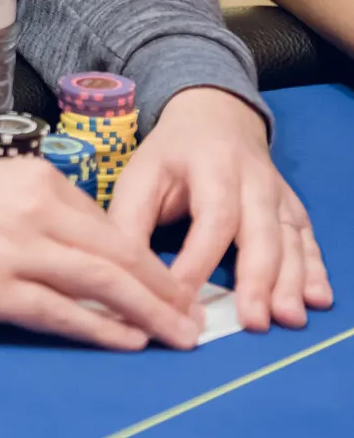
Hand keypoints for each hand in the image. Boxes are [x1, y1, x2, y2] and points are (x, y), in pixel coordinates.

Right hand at [0, 148, 202, 350]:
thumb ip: (42, 214)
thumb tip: (85, 253)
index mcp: (40, 182)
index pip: (113, 227)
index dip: (153, 263)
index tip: (177, 288)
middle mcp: (37, 212)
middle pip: (122, 256)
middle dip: (167, 292)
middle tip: (197, 321)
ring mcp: (16, 251)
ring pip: (103, 284)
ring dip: (151, 314)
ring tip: (180, 337)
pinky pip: (61, 313)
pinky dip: (102, 329)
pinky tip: (130, 341)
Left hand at [108, 86, 332, 330]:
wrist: (214, 115)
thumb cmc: (171, 155)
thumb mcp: (140, 175)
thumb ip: (129, 222)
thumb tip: (119, 276)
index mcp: (212, 166)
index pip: (212, 217)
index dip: (198, 261)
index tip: (182, 302)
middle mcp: (254, 180)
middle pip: (261, 231)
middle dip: (258, 278)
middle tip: (253, 322)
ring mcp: (279, 195)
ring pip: (290, 240)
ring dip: (292, 281)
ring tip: (288, 318)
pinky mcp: (292, 209)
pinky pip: (308, 240)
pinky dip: (316, 270)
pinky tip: (319, 298)